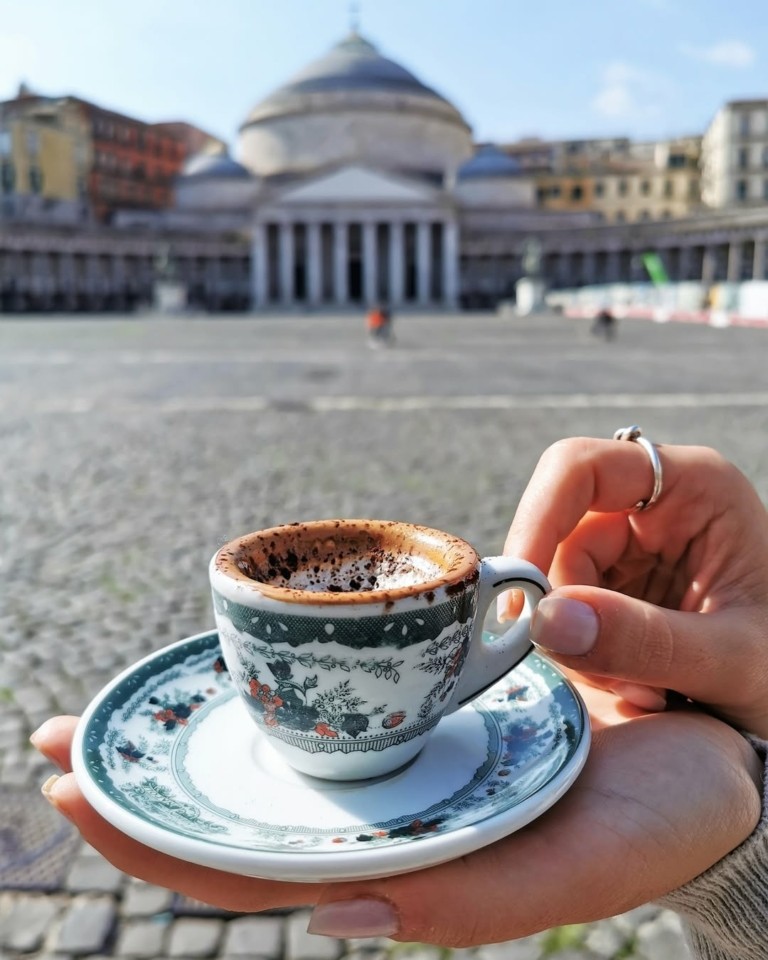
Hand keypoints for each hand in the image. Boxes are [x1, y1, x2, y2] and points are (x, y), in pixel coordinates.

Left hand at [32, 699, 760, 946]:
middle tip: (53, 734)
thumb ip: (462, 901)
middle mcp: (388, 820)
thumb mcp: (568, 871)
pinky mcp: (429, 718)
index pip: (253, 870)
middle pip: (245, 809)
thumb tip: (332, 910)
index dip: (157, 841)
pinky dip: (283, 686)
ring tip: (121, 697)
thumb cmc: (646, 832)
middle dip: (148, 780)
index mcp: (404, 870)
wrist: (706, 766)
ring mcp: (402, 768)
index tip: (72, 789)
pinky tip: (247, 658)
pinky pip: (338, 702)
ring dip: (200, 729)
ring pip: (280, 754)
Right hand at [500, 438, 767, 736]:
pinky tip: (636, 685)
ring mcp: (635, 544)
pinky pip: (572, 611)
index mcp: (694, 486)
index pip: (580, 469)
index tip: (521, 599)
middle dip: (569, 609)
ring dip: (582, 645)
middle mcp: (655, 504)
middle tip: (600, 674)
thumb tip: (545, 621)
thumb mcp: (732, 659)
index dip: (537, 521)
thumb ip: (645, 640)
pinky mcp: (621, 583)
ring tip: (643, 690)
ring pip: (560, 581)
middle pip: (561, 535)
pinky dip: (589, 656)